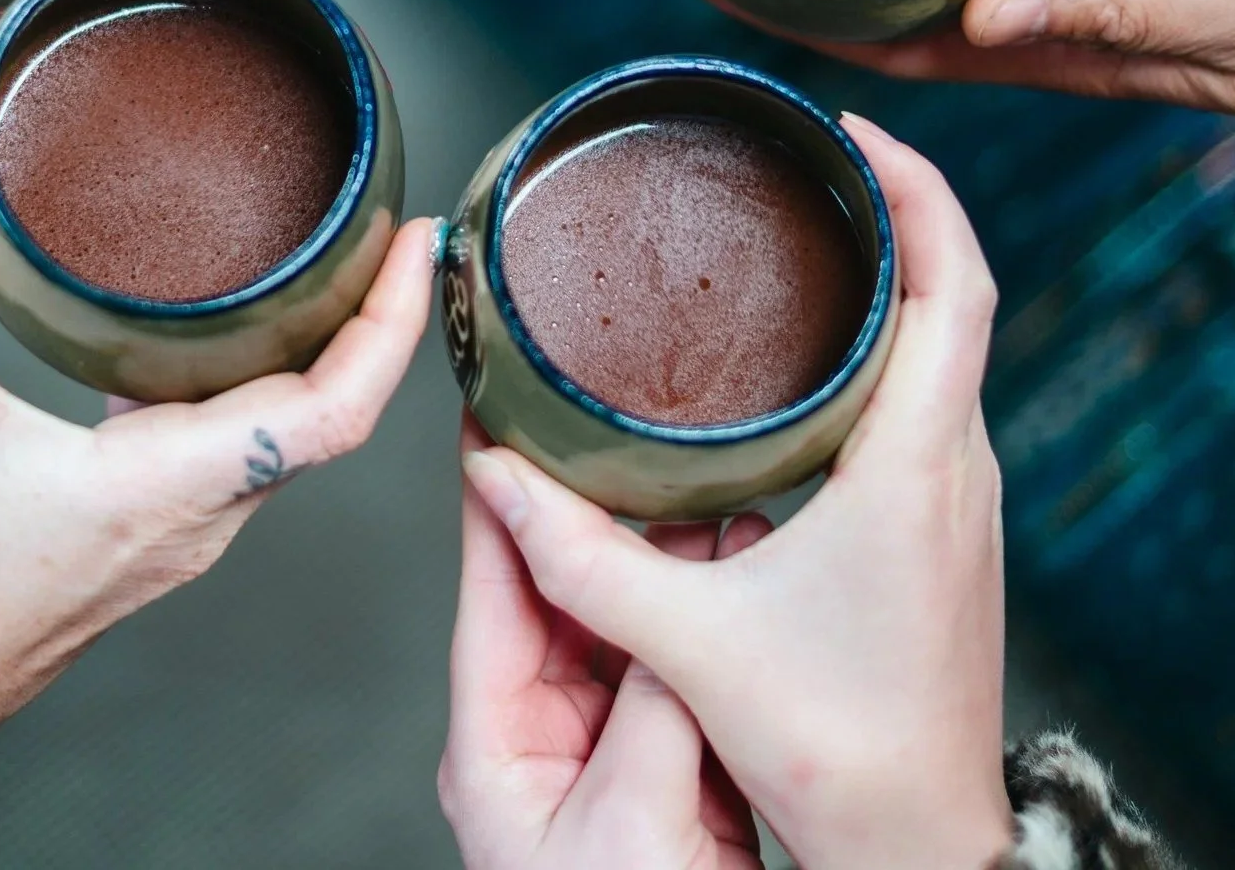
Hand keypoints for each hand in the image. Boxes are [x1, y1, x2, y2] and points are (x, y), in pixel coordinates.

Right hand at [0, 95, 439, 865]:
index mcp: (170, 485)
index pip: (339, 410)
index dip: (395, 322)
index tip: (422, 240)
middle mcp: (195, 516)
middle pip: (332, 413)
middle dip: (375, 316)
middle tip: (389, 220)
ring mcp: (172, 532)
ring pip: (283, 432)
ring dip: (318, 351)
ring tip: (329, 254)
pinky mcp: (139, 534)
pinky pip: (229, 447)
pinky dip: (247, 379)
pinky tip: (214, 322)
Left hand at [440, 417, 760, 869]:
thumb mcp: (629, 825)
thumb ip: (653, 711)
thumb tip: (679, 611)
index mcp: (495, 742)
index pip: (488, 588)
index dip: (493, 498)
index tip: (495, 409)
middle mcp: (541, 733)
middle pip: (563, 595)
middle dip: (603, 515)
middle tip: (638, 428)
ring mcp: (605, 752)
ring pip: (631, 627)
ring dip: (671, 564)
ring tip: (711, 482)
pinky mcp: (666, 773)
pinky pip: (681, 675)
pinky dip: (709, 621)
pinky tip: (746, 563)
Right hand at [460, 119, 1012, 869]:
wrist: (917, 843)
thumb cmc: (835, 750)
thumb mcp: (685, 642)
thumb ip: (577, 553)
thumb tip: (490, 472)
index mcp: (915, 467)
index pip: (957, 286)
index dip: (921, 189)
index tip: (856, 133)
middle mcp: (957, 469)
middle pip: (959, 295)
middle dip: (898, 208)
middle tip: (813, 159)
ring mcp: (962, 502)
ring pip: (952, 350)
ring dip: (900, 277)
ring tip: (812, 232)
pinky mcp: (947, 532)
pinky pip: (936, 399)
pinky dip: (894, 342)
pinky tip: (819, 353)